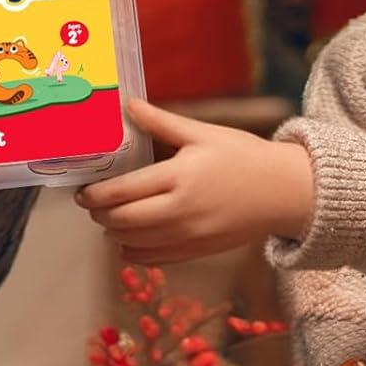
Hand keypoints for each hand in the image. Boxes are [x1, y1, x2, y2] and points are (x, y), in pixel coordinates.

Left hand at [75, 98, 313, 263]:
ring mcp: (189, 237)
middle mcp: (180, 212)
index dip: (95, 194)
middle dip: (99, 214)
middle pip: (122, 220)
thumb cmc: (243, 156)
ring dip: (114, 232)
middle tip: (89, 203)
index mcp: (179, 177)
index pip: (122, 192)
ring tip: (107, 217)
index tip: (81, 190)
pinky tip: (128, 240)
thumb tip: (127, 105)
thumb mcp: (202, 133)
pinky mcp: (198, 252)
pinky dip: (134, 252)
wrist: (283, 192)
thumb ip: (161, 123)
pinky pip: (155, 259)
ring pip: (135, 243)